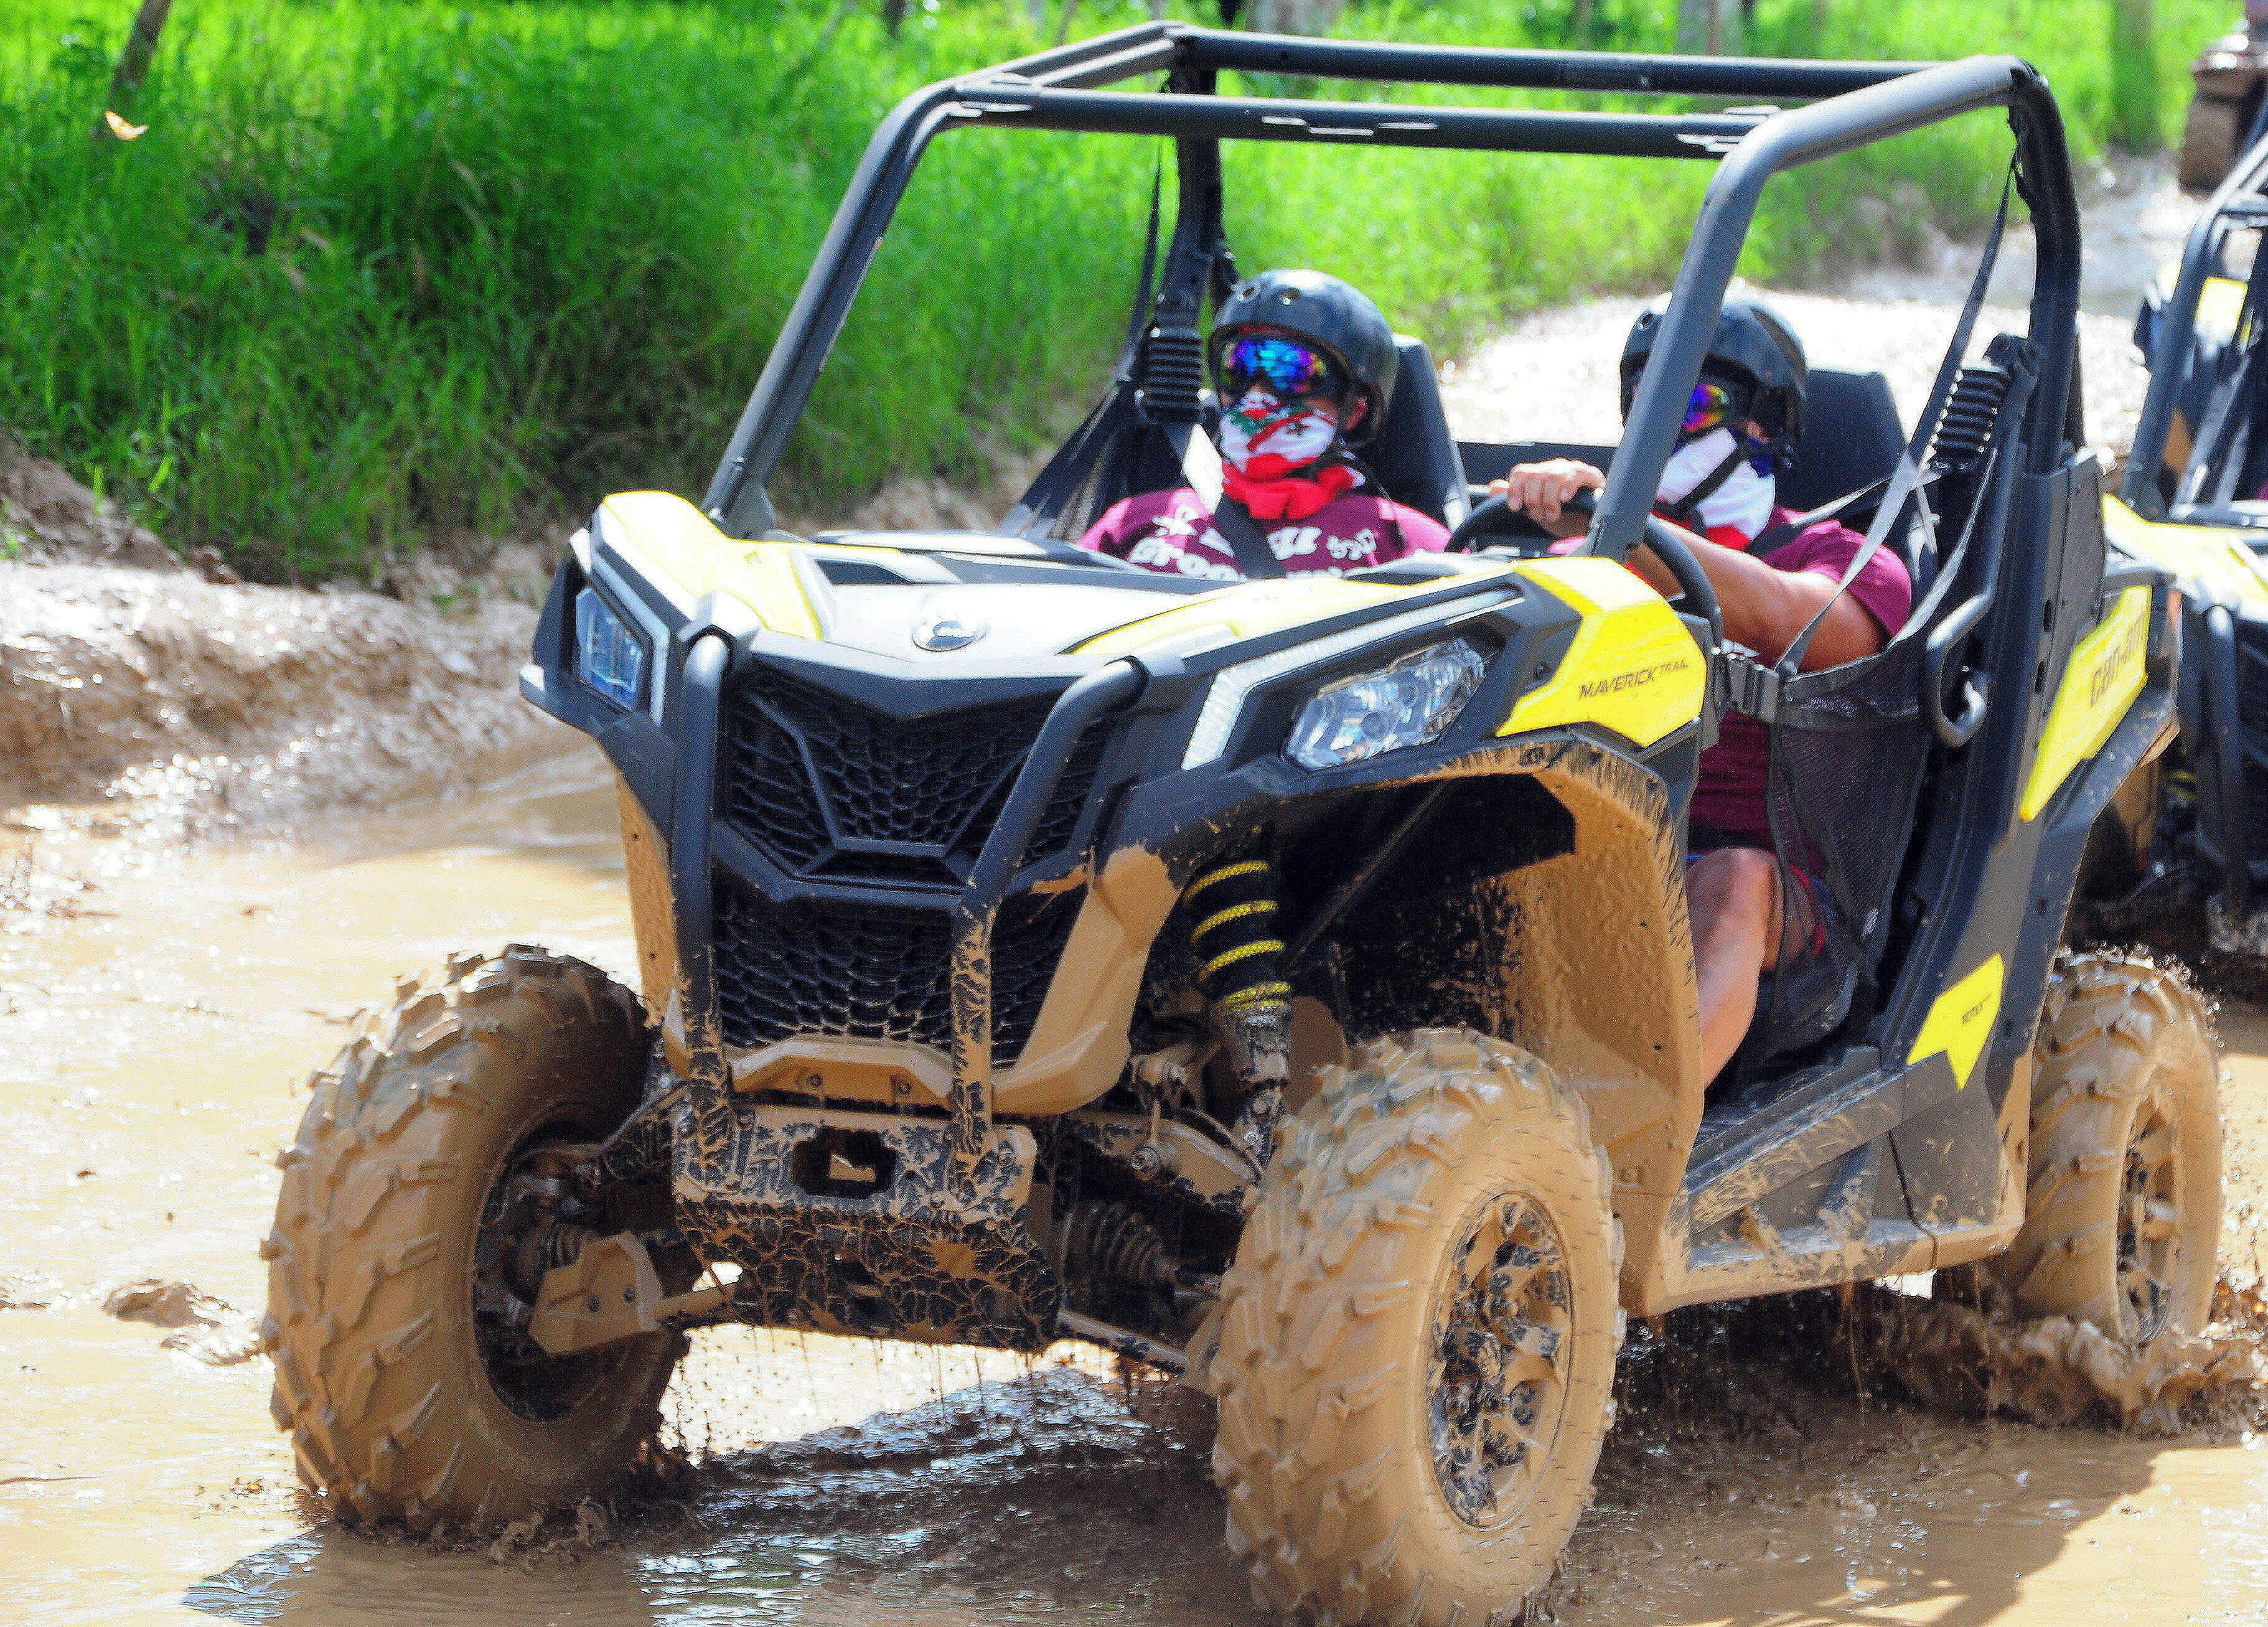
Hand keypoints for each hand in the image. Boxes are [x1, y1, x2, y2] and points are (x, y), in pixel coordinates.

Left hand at [1489, 459, 1605, 537]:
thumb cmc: (1561, 516)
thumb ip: (1514, 498)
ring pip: (1552, 477)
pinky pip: (1575, 474)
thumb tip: (1494, 487)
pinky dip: (1567, 487)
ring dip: (1549, 500)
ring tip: (1553, 515)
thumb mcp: (1533, 510)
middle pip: (1534, 476)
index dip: (1514, 489)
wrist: (1586, 524)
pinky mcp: (1588, 475)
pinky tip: (1564, 500)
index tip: (1514, 507)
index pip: (1520, 472)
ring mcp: (1570, 470)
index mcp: (1538, 475)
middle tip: (1539, 516)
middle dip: (1533, 500)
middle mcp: (1552, 469)